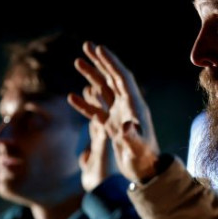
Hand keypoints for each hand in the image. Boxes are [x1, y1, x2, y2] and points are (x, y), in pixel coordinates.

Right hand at [67, 42, 159, 181]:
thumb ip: (131, 136)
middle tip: (86, 45)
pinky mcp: (112, 127)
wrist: (145, 173)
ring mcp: (119, 116)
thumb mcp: (138, 148)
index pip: (122, 78)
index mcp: (135, 106)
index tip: (99, 48)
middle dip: (100, 61)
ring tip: (76, 61)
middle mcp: (128, 107)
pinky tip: (72, 96)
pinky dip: (85, 103)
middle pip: (112, 78)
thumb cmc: (144, 160)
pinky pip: (96, 110)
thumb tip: (125, 126)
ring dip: (91, 76)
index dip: (111, 62)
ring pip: (103, 91)